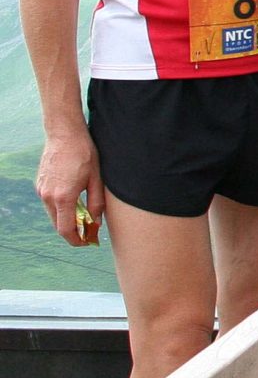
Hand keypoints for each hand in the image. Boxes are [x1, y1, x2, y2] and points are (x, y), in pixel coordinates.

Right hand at [37, 130, 104, 245]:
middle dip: (72, 232)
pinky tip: (74, 204)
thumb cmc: (85, 155)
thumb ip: (96, 204)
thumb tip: (96, 223)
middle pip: (57, 224)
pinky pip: (49, 203)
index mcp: (63, 197)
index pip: (65, 230)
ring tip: (84, 219)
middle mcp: (48, 196)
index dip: (76, 240)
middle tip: (89, 233)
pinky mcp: (40, 184)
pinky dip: (60, 209)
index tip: (87, 242)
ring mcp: (41, 190)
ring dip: (66, 220)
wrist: (65, 134)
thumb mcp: (97, 180)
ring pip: (53, 214)